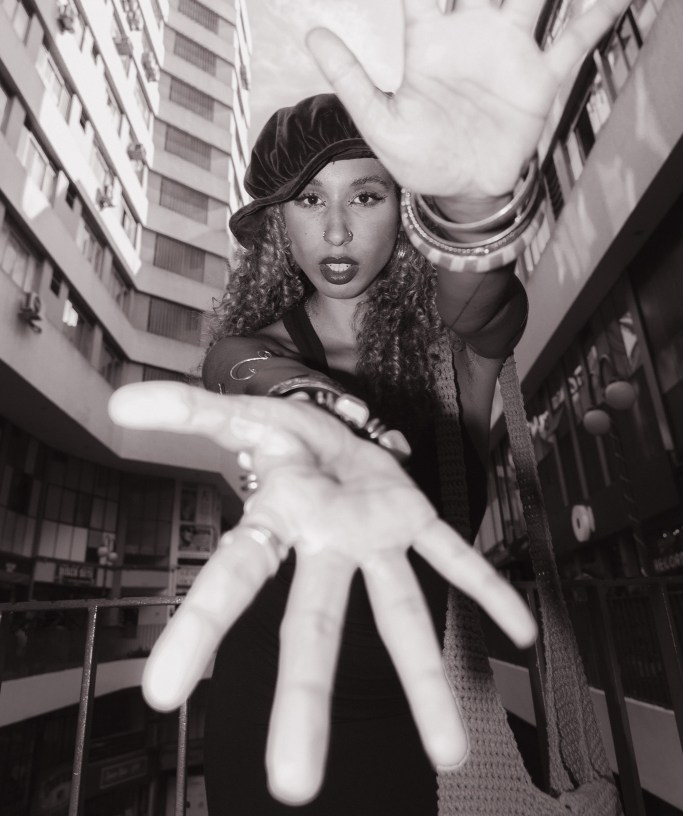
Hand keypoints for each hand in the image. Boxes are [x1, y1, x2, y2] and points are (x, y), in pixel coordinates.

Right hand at [109, 382, 535, 804]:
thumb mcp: (240, 417)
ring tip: (451, 755)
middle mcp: (326, 548)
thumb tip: (119, 406)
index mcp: (276, 523)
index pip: (230, 580)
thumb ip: (187, 411)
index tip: (163, 694)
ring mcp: (376, 541)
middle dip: (306, 700)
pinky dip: (490, 588)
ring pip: (401, 614)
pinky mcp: (416, 522)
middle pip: (312, 627)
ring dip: (425, 682)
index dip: (200, 629)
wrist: (335, 426)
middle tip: (294, 786)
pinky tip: (524, 634)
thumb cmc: (285, 437)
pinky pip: (457, 556)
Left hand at [306, 0, 644, 201]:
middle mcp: (472, 29)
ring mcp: (510, 47)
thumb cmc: (421, 158)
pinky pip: (578, 33)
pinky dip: (605, 4)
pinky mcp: (542, 75)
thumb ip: (351, 78)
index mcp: (428, 38)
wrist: (461, 192)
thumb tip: (314, 33)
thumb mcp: (378, 122)